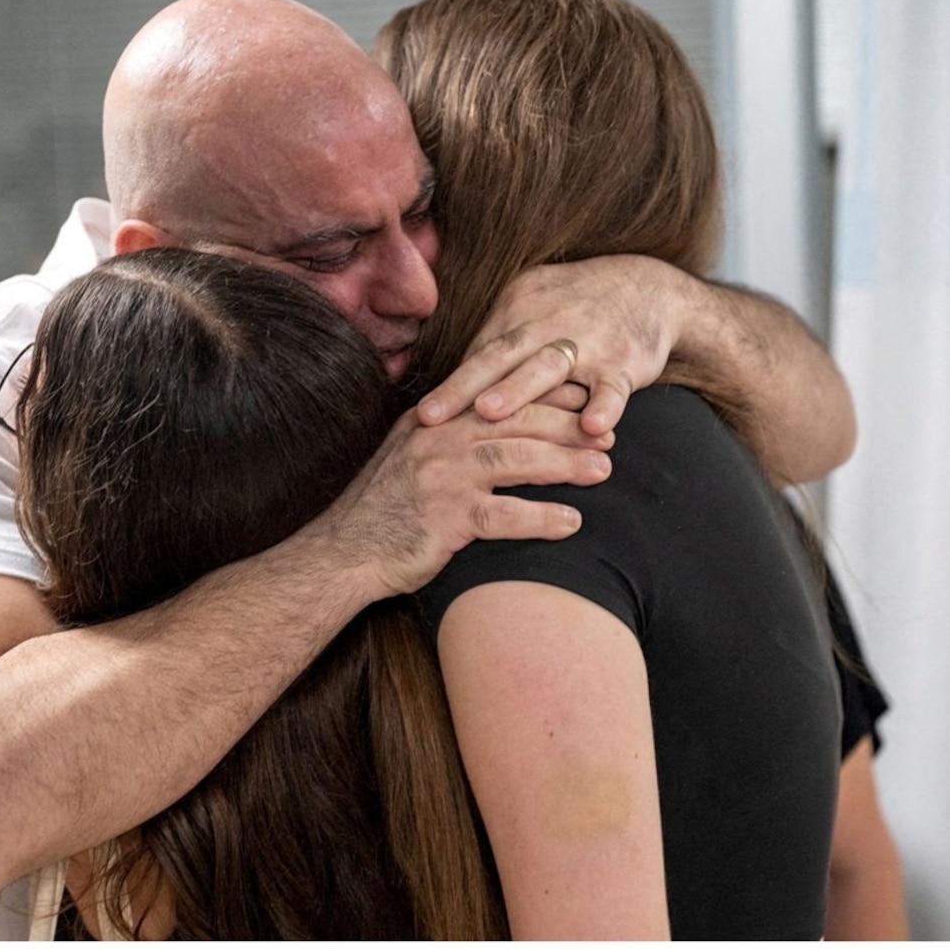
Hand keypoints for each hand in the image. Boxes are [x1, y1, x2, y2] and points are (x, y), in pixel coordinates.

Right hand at [312, 393, 615, 598]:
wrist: (340, 554)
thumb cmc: (384, 510)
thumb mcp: (413, 457)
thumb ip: (451, 435)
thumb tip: (499, 423)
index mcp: (436, 419)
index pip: (502, 396)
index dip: (549, 396)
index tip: (588, 398)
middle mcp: (439, 439)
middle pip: (518, 421)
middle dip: (569, 426)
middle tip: (609, 435)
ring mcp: (441, 477)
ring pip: (517, 460)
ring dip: (566, 464)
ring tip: (604, 471)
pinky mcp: (444, 519)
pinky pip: (503, 516)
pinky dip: (541, 518)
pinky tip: (572, 523)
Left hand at [417, 254, 702, 438]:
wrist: (650, 288)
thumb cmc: (578, 303)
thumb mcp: (533, 302)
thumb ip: (496, 338)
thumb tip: (451, 378)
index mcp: (520, 310)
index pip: (479, 352)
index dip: (449, 384)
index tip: (419, 417)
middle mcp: (549, 322)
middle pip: (500, 356)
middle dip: (465, 386)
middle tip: (432, 416)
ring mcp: (588, 342)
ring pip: (550, 366)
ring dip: (520, 388)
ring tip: (490, 411)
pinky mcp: (625, 362)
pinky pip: (614, 386)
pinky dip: (606, 405)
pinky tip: (595, 428)